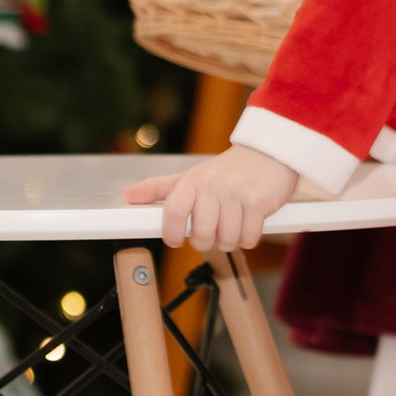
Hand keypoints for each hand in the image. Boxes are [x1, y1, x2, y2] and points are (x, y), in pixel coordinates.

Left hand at [122, 147, 303, 252]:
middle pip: (202, 234)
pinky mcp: (259, 203)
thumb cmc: (226, 171)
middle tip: (212, 232)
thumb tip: (127, 196)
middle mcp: (213, 186)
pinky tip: (249, 224)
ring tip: (232, 225)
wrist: (268, 154)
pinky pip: (249, 238)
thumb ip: (158, 188)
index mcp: (192, 181)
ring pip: (227, 240)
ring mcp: (237, 194)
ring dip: (230, 240)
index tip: (175, 240)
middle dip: (206, 242)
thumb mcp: (190, 176)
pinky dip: (249, 238)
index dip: (172, 232)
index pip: (174, 211)